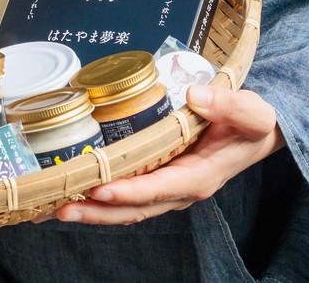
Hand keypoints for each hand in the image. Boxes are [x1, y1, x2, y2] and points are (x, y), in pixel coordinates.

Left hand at [54, 86, 282, 225]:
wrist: (254, 135)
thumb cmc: (250, 124)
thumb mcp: (252, 113)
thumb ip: (230, 106)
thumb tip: (196, 96)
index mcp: (199, 177)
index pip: (159, 189)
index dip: (129, 192)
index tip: (100, 189)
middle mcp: (179, 190)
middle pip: (133, 209)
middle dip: (96, 212)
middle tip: (60, 208)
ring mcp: (166, 189)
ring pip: (125, 208)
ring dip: (91, 210)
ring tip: (54, 207)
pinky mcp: (156, 181)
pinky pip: (125, 196)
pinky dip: (98, 199)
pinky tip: (71, 193)